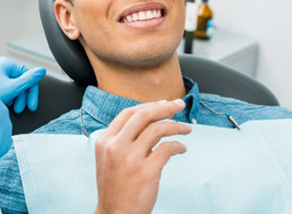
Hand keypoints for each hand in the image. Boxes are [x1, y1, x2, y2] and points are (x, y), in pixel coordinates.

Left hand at [0, 57, 45, 112]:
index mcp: (4, 62)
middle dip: (20, 96)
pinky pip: (2, 86)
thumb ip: (29, 80)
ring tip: (9, 107)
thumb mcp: (13, 88)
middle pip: (18, 80)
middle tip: (19, 109)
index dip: (31, 92)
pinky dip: (6, 95)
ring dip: (14, 97)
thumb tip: (42, 70)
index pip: (26, 76)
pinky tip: (3, 103)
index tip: (32, 106)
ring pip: (10, 84)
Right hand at [94, 99, 191, 213]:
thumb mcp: (109, 159)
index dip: (148, 105)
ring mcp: (130, 158)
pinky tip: (182, 148)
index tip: (163, 103)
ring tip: (186, 129)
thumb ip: (124, 140)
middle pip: (143, 115)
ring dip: (176, 126)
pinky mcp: (146, 171)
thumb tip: (150, 123)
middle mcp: (116, 146)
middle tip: (179, 104)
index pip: (128, 113)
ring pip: (157, 129)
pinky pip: (167, 148)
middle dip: (165, 107)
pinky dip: (178, 145)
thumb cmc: (116, 189)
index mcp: (105, 141)